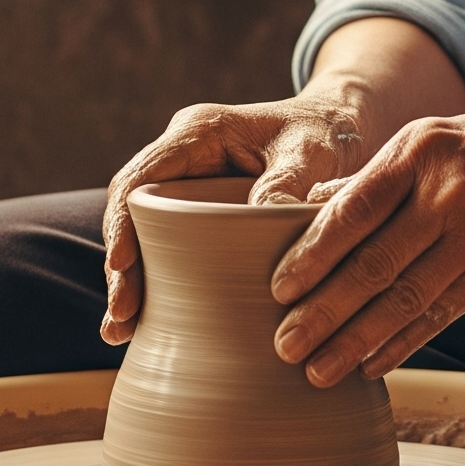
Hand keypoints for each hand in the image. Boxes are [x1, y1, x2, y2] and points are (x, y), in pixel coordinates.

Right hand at [99, 96, 365, 343]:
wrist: (342, 132)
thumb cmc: (326, 134)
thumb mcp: (312, 152)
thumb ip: (287, 180)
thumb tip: (262, 215)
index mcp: (198, 133)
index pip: (141, 177)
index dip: (122, 221)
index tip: (122, 265)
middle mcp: (184, 160)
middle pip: (132, 213)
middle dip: (122, 265)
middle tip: (122, 318)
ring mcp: (190, 190)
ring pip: (144, 236)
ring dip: (132, 282)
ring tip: (122, 333)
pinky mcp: (202, 217)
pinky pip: (169, 249)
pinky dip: (157, 285)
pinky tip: (145, 326)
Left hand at [266, 99, 464, 386]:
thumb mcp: (436, 134)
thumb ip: (378, 174)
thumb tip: (311, 206)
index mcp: (422, 149)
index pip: (354, 209)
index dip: (312, 254)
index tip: (278, 287)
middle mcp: (449, 195)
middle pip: (374, 265)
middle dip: (324, 312)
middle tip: (285, 345)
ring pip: (405, 300)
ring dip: (356, 341)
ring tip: (318, 371)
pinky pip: (441, 315)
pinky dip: (403, 344)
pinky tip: (370, 367)